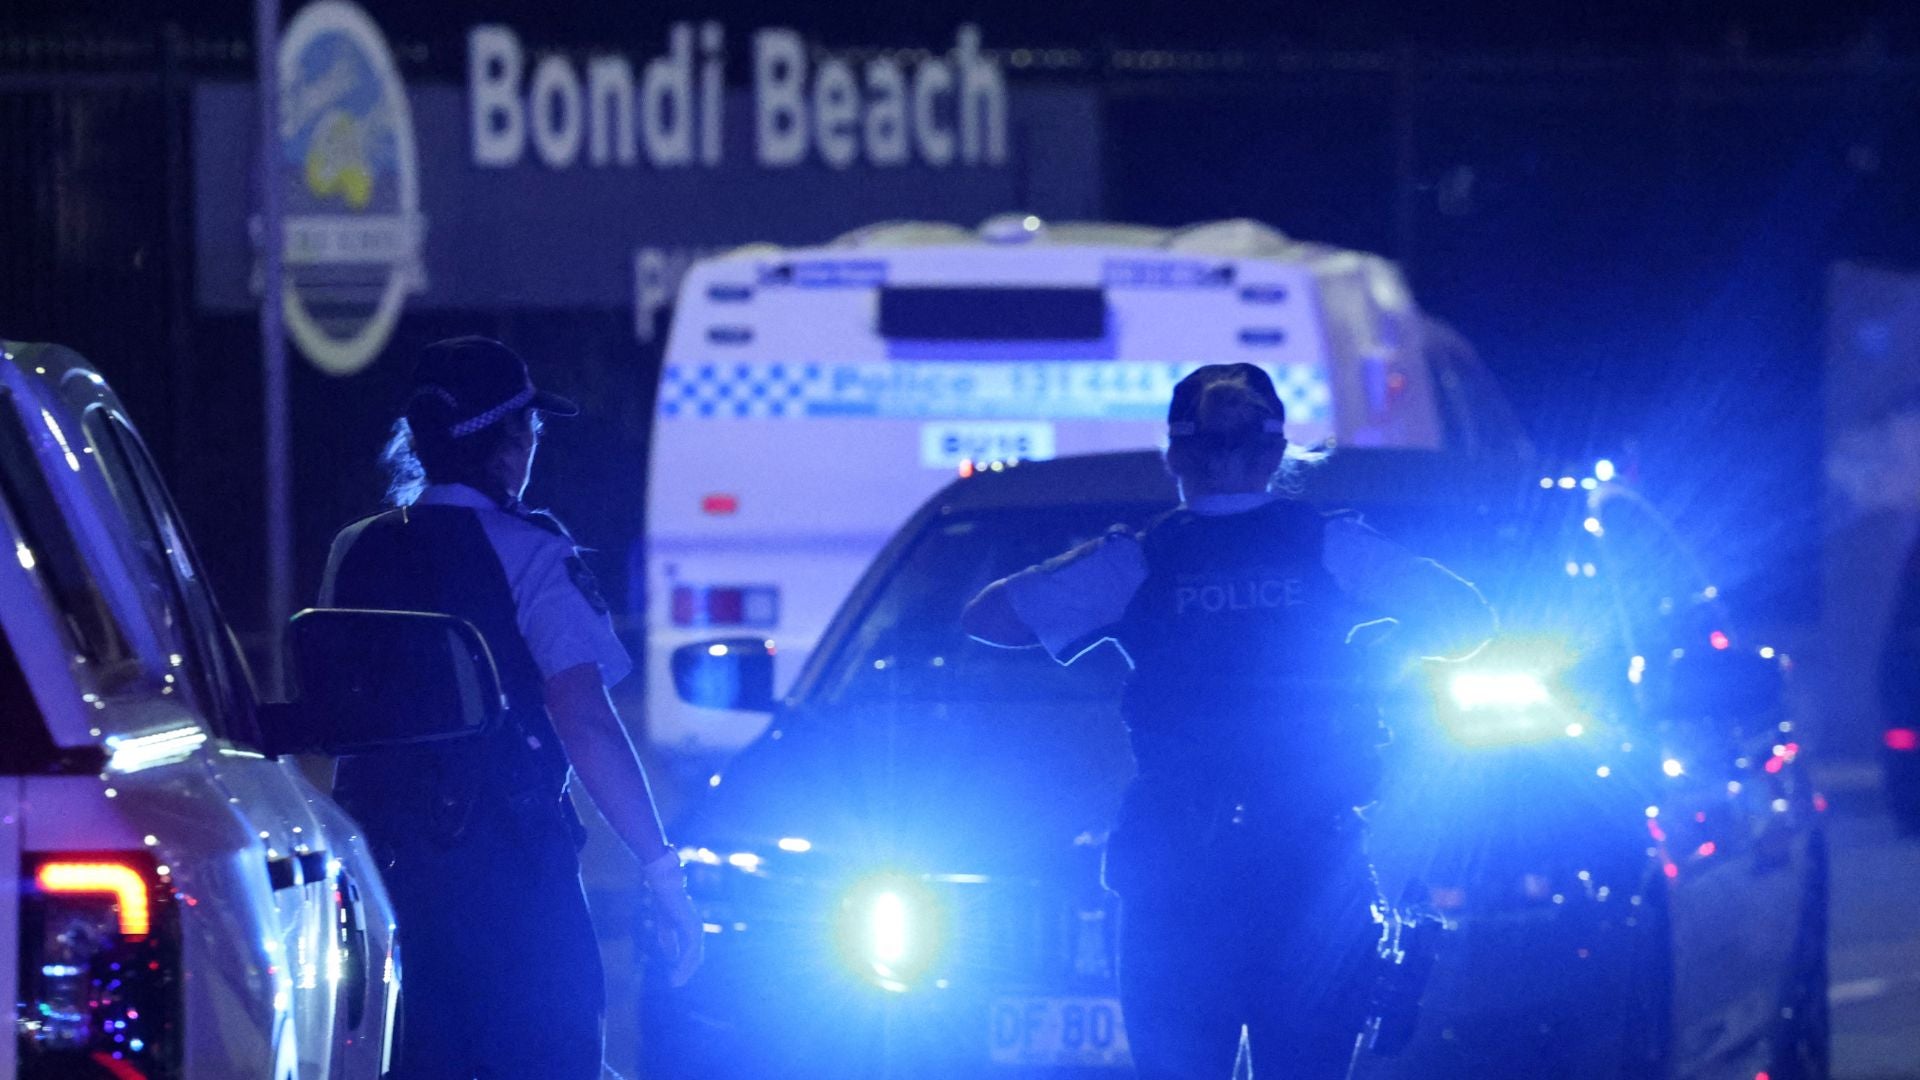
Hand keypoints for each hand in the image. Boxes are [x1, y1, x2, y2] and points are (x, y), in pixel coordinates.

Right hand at [643, 851, 704, 986]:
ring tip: (675, 982)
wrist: (664, 887)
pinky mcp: (690, 927)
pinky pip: (689, 949)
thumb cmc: (664, 902)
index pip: (692, 952)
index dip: (684, 966)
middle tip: (676, 984)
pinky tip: (677, 970)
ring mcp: (695, 928)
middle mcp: (696, 930)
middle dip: (686, 971)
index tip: (675, 978)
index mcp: (690, 929)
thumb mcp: (664, 926)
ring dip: (685, 970)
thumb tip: (671, 958)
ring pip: (694, 956)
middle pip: (695, 956)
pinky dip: (684, 962)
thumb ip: (668, 941)